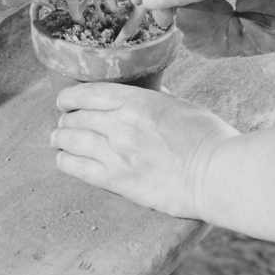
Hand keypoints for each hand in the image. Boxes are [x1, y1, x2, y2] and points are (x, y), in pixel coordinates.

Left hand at [51, 83, 238, 219]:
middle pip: (77, 117)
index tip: (64, 100)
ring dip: (61, 138)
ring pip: (73, 141)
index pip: (89, 93)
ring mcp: (117, 154)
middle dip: (66, 118)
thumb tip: (145, 94)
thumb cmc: (207, 136)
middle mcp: (121, 125)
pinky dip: (66, 162)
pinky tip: (62, 159)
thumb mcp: (180, 104)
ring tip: (57, 139)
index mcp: (137, 101)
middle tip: (63, 121)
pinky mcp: (120, 181)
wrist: (217, 175)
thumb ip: (155, 99)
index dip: (70, 96)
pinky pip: (81, 169)